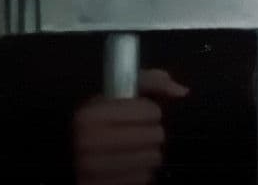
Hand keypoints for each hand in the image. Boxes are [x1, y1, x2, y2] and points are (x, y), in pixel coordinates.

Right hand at [73, 69, 188, 184]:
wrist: (76, 156)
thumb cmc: (104, 122)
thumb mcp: (120, 95)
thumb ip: (152, 82)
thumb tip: (181, 91)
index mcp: (89, 115)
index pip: (150, 111)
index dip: (151, 111)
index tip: (139, 112)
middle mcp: (87, 142)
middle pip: (155, 135)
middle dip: (152, 132)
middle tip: (138, 131)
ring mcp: (91, 169)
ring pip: (153, 158)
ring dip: (149, 152)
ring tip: (134, 148)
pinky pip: (143, 178)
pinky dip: (141, 171)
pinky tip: (129, 165)